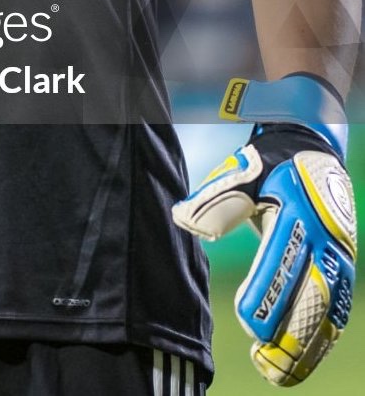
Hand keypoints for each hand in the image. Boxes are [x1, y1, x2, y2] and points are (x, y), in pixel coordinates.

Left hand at [173, 76, 356, 386]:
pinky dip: (319, 342)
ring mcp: (340, 257)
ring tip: (275, 372)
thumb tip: (181, 219)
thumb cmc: (269, 165)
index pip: (283, 256)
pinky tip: (296, 365)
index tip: (246, 318)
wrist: (315, 152)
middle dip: (288, 327)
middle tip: (260, 355)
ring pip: (328, 310)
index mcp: (299, 210)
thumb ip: (216, 197)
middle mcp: (326, 238)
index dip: (267, 290)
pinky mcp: (343, 271)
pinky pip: (336, 313)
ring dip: (305, 345)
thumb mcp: (244, 169)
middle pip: (312, 292)